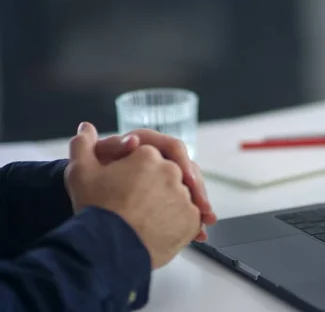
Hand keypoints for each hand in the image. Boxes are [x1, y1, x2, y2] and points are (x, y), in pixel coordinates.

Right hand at [64, 122, 200, 268]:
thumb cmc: (94, 208)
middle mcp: (171, 170)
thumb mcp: (80, 172)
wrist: (107, 247)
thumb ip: (83, 146)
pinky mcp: (192, 218)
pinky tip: (164, 231)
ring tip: (151, 222)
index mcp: (148, 154)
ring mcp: (185, 194)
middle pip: (167, 176)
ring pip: (181, 196)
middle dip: (158, 188)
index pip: (149, 158)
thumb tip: (86, 127)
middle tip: (143, 207)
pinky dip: (181, 223)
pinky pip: (191, 217)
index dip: (139, 172)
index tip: (130, 186)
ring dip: (170, 205)